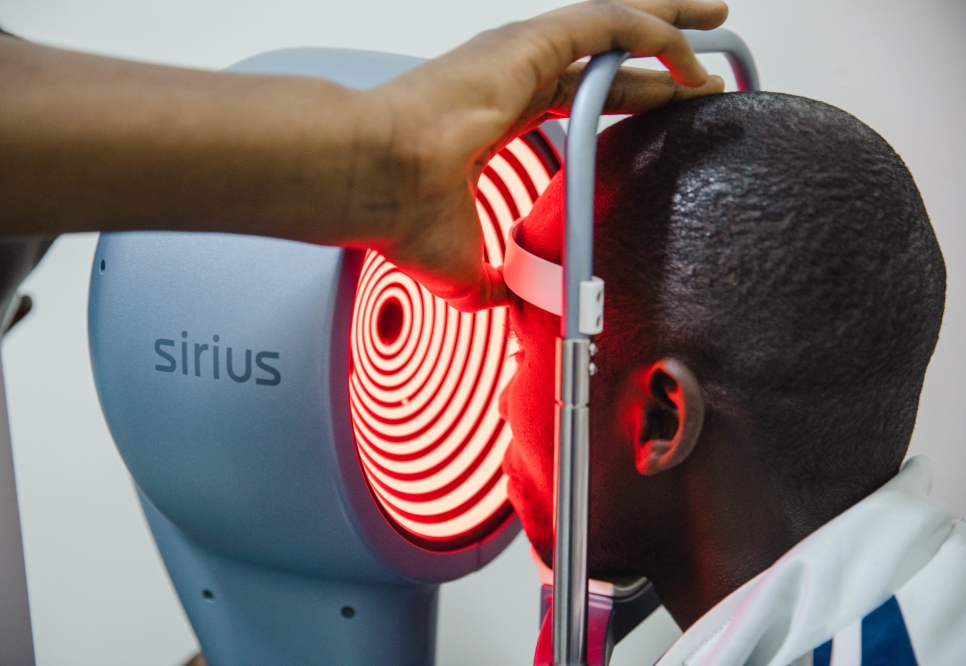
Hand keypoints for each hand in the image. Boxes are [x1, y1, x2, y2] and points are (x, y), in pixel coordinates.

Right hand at [362, 0, 727, 310]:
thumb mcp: (459, 262)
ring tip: (714, 18)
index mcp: (495, 114)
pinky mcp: (526, 42)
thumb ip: (490, 280)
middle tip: (698, 63)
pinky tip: (689, 50)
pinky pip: (606, 23)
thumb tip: (506, 305)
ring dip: (667, 24)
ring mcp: (519, 54)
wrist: (370, 177)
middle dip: (654, 57)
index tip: (662, 107)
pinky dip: (653, 31)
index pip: (573, 96)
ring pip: (610, 22)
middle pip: (601, 55)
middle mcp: (509, 76)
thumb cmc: (395, 207)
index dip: (622, 99)